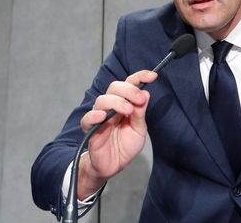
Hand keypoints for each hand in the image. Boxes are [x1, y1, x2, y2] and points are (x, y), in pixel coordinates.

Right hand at [76, 70, 156, 198]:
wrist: (114, 166)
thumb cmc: (125, 146)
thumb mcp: (139, 129)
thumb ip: (140, 113)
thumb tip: (145, 93)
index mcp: (124, 104)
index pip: (129, 84)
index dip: (140, 77)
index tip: (153, 76)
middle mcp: (111, 107)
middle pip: (115, 87)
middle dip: (129, 90)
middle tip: (139, 99)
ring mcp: (100, 117)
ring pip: (102, 100)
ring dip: (117, 102)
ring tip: (127, 110)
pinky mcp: (91, 129)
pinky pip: (87, 118)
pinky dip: (94, 115)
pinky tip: (103, 116)